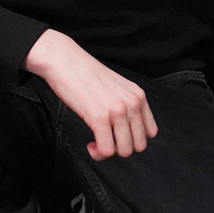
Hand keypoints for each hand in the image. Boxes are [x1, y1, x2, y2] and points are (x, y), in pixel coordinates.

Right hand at [27, 29, 156, 159]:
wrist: (63, 60)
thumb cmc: (84, 73)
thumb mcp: (117, 87)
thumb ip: (126, 104)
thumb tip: (126, 131)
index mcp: (138, 95)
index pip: (150, 132)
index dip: (133, 139)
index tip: (118, 136)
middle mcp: (132, 103)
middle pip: (139, 145)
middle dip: (121, 147)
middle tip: (105, 140)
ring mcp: (117, 110)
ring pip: (124, 150)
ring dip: (109, 152)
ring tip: (96, 143)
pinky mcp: (99, 117)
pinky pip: (106, 150)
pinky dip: (98, 153)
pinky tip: (90, 145)